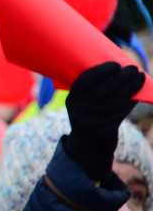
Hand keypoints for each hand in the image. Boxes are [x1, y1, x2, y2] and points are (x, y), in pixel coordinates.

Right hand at [64, 62, 145, 180]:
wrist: (88, 145)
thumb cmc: (88, 116)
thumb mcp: (81, 104)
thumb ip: (91, 89)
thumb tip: (115, 68)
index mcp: (72, 100)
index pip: (85, 81)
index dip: (101, 71)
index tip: (114, 64)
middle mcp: (82, 110)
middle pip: (104, 89)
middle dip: (120, 76)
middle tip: (132, 68)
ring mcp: (95, 119)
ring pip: (117, 98)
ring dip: (131, 85)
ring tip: (139, 75)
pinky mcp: (108, 127)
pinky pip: (124, 109)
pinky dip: (132, 97)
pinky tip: (139, 88)